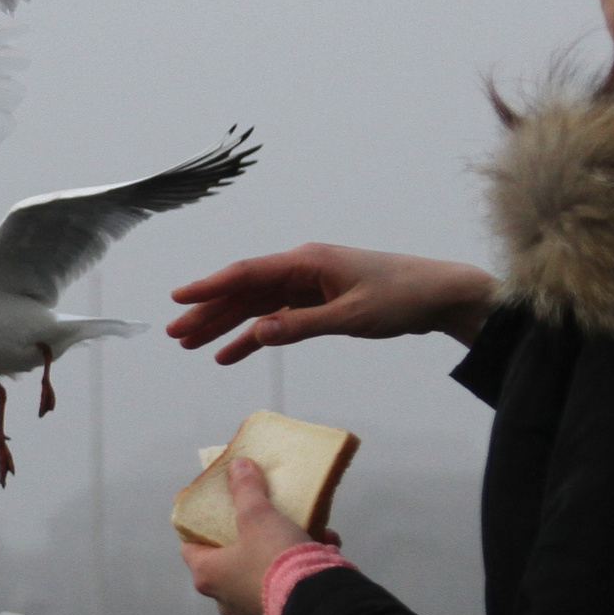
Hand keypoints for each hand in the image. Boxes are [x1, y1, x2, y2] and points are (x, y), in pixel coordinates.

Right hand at [166, 243, 497, 363]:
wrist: (439, 294)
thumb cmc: (401, 297)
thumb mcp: (351, 316)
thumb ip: (302, 325)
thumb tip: (257, 332)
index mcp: (305, 261)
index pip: (246, 273)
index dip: (209, 286)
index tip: (178, 296)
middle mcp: (299, 269)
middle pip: (242, 291)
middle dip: (207, 311)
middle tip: (174, 331)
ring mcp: (305, 285)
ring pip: (253, 306)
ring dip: (223, 324)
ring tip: (190, 343)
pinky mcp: (315, 301)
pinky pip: (274, 319)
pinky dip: (253, 336)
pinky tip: (230, 353)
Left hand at [181, 458, 327, 614]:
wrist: (319, 600)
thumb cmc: (272, 557)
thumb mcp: (257, 514)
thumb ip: (245, 488)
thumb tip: (238, 464)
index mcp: (207, 575)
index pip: (190, 547)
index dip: (198, 525)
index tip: (212, 508)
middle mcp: (225, 597)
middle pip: (229, 555)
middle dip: (248, 533)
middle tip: (257, 515)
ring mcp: (252, 608)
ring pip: (263, 567)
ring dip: (283, 545)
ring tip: (301, 525)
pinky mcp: (282, 611)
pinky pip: (287, 580)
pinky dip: (302, 562)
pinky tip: (325, 544)